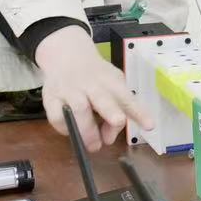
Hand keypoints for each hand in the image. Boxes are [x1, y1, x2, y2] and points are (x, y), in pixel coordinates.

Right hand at [35, 28, 151, 151]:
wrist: (66, 55)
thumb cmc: (95, 76)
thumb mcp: (112, 84)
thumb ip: (116, 109)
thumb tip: (109, 137)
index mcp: (110, 81)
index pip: (126, 96)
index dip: (138, 112)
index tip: (149, 125)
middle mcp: (90, 84)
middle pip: (101, 99)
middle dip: (111, 113)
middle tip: (117, 124)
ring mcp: (69, 90)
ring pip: (79, 109)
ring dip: (88, 130)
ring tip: (94, 145)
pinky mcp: (51, 97)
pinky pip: (57, 117)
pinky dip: (65, 129)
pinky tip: (73, 131)